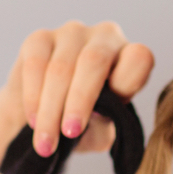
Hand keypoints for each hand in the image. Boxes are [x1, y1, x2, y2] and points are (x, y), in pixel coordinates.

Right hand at [1, 21, 153, 156]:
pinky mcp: (39, 38)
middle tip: (69, 133)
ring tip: (46, 140)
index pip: (139, 58)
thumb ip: (104, 122)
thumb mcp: (101, 130)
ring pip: (60, 67)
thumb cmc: (84, 123)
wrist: (44, 118)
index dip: (126, 83)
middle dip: (79, 101)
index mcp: (131, 56)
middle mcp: (106, 36)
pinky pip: (35, 64)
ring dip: (51, 108)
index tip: (105, 116)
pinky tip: (34, 119)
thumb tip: (95, 112)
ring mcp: (72, 32)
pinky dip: (33, 97)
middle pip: (94, 61)